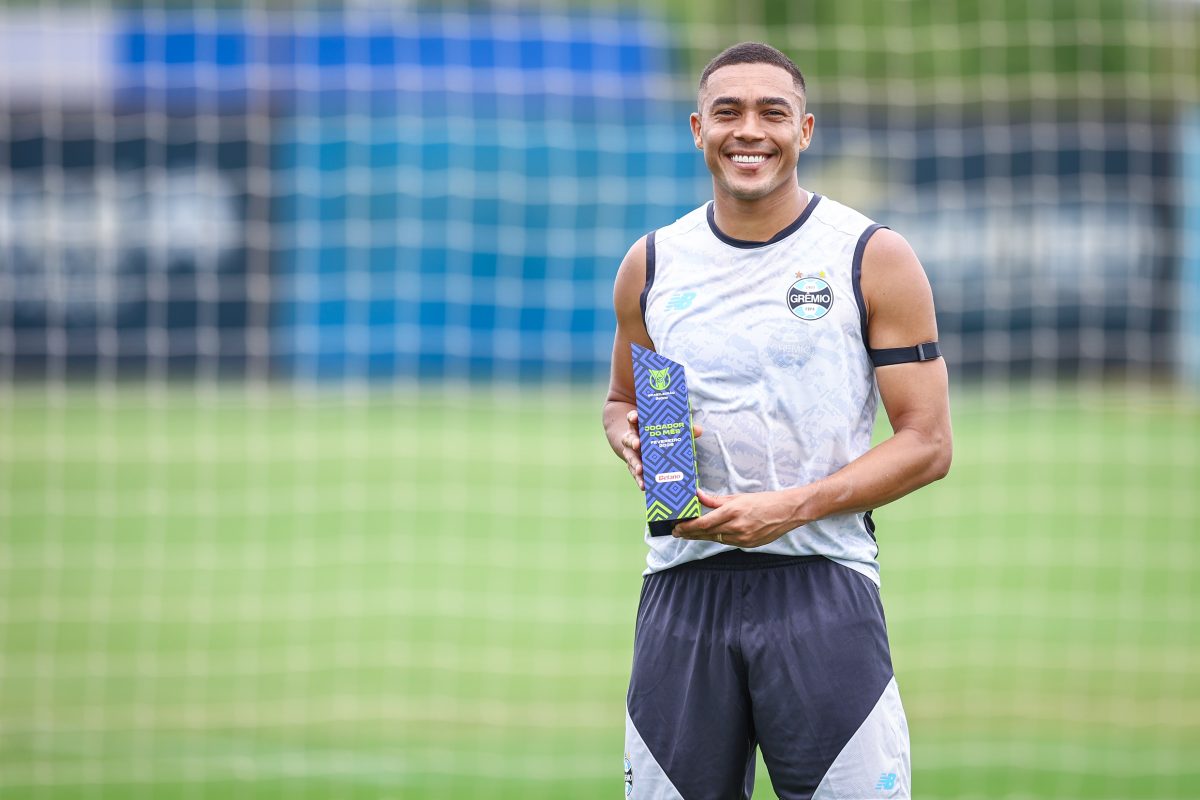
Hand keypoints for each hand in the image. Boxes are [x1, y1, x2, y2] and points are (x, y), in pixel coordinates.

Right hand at [621, 409, 702, 490]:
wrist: (640, 446)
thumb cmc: (655, 436)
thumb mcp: (665, 430)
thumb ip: (681, 429)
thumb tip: (698, 430)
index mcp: (639, 426)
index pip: (633, 418)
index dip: (633, 417)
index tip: (636, 417)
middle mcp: (632, 439)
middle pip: (629, 439)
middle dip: (633, 441)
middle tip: (638, 444)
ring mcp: (630, 453)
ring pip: (630, 457)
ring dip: (635, 463)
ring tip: (641, 469)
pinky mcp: (633, 467)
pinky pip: (635, 473)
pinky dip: (639, 479)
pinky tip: (644, 485)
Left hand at [672, 488, 805, 547]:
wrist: (788, 511)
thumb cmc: (764, 501)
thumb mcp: (738, 497)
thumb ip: (716, 499)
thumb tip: (698, 495)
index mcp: (733, 512)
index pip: (703, 524)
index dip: (688, 527)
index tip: (677, 527)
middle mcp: (736, 527)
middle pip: (706, 534)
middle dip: (689, 534)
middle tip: (677, 532)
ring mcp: (743, 538)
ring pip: (715, 539)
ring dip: (701, 537)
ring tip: (689, 534)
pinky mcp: (748, 544)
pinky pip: (727, 542)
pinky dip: (716, 538)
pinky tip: (709, 535)